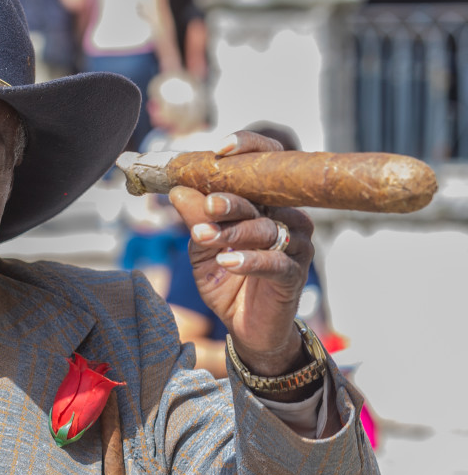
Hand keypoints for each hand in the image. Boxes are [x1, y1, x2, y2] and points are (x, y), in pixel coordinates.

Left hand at [168, 131, 312, 379]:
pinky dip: (249, 260)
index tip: (219, 149)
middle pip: (261, 198)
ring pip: (265, 228)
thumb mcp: (202, 248)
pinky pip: (275, 261)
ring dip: (233, 232)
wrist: (245, 326)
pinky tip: (228, 262)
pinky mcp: (295, 273)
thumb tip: (178, 189)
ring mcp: (294, 244)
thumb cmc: (226, 280)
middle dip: (230, 200)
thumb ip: (195, 220)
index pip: (264, 164)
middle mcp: (283, 216)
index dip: (248, 149)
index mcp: (262, 203)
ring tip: (206, 237)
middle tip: (208, 205)